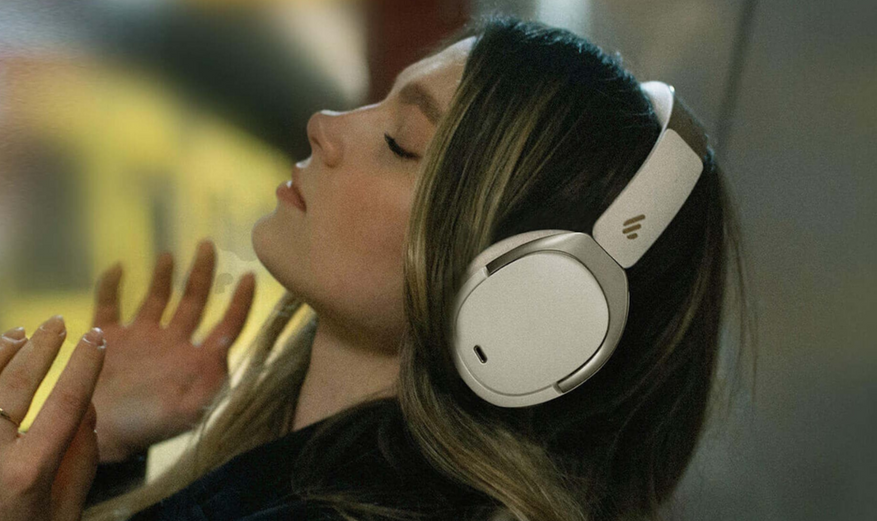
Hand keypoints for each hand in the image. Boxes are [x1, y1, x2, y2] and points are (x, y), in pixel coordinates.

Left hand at [0, 316, 105, 520]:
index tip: (97, 339)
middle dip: (43, 349)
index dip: (84, 366)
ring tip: (22, 332)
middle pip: (16, 387)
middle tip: (60, 324)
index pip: (65, 404)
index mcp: (25, 475)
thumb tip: (88, 410)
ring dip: (2, 354)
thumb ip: (79, 463)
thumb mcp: (64, 516)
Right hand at [89, 240, 255, 462]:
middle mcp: (172, 344)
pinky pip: (109, 304)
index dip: (240, 302)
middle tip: (207, 244)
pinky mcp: (108, 338)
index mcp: (196, 360)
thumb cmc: (146, 429)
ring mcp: (141, 339)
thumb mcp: (186, 413)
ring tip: (168, 255)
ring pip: (156, 298)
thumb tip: (231, 359)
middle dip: (201, 273)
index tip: (250, 276)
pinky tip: (117, 268)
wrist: (96, 438)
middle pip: (193, 301)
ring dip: (163, 275)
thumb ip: (211, 388)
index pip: (226, 325)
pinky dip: (110, 285)